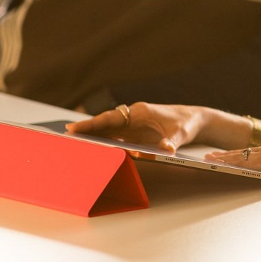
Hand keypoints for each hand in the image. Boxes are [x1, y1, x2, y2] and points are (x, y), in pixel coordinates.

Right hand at [67, 102, 205, 151]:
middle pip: (105, 122)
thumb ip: (172, 142)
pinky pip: (115, 135)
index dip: (92, 123)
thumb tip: (165, 150)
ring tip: (73, 143)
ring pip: (108, 129)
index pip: (111, 117)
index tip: (75, 127)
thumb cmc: (186, 123)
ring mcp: (133, 124)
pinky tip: (92, 148)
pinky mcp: (135, 132)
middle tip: (65, 135)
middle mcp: (133, 116)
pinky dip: (103, 140)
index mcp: (140, 111)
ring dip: (93, 135)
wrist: (194, 119)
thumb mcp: (181, 133)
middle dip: (86, 128)